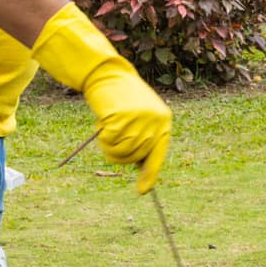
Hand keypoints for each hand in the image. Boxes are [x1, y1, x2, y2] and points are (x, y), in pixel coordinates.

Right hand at [31, 4, 172, 192]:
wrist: (108, 75)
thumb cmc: (122, 99)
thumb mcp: (140, 117)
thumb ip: (143, 139)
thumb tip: (140, 167)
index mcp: (163, 121)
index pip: (158, 153)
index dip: (150, 173)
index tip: (142, 191)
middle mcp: (156, 121)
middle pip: (136, 156)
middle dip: (120, 155)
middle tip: (111, 139)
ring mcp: (140, 119)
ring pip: (123, 152)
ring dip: (110, 147)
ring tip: (107, 130)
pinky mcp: (122, 117)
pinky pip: (110, 142)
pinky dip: (103, 138)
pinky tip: (102, 123)